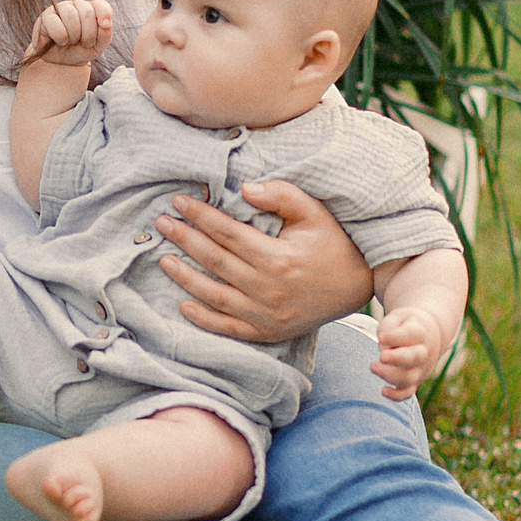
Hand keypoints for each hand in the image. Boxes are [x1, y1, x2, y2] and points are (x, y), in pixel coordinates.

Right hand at [22, 0, 114, 68]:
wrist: (61, 63)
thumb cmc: (80, 51)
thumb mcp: (97, 47)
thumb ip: (105, 35)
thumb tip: (106, 24)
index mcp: (92, 10)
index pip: (101, 5)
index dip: (104, 15)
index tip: (105, 27)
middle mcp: (77, 6)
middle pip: (87, 12)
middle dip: (88, 34)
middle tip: (85, 43)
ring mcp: (61, 9)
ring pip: (71, 15)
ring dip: (74, 35)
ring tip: (71, 42)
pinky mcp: (46, 16)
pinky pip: (55, 23)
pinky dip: (61, 37)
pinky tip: (60, 41)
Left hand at [156, 179, 372, 342]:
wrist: (359, 286)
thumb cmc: (335, 243)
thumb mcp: (314, 212)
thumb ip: (281, 196)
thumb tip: (243, 189)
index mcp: (277, 258)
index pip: (227, 233)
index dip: (200, 216)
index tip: (179, 201)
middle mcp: (268, 290)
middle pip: (215, 261)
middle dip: (184, 240)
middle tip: (161, 224)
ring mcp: (267, 315)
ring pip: (215, 296)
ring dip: (185, 278)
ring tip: (164, 259)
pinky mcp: (268, 332)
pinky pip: (229, 327)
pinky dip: (204, 318)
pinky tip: (183, 304)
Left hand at [372, 306, 448, 398]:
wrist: (427, 335)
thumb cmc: (405, 324)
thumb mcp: (397, 317)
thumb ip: (387, 326)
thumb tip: (382, 342)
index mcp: (421, 332)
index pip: (412, 334)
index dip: (395, 337)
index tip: (380, 337)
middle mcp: (424, 352)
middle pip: (414, 358)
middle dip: (396, 359)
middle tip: (380, 356)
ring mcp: (420, 369)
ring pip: (409, 378)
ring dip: (390, 375)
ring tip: (373, 366)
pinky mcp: (414, 381)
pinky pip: (408, 392)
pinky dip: (397, 396)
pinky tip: (383, 391)